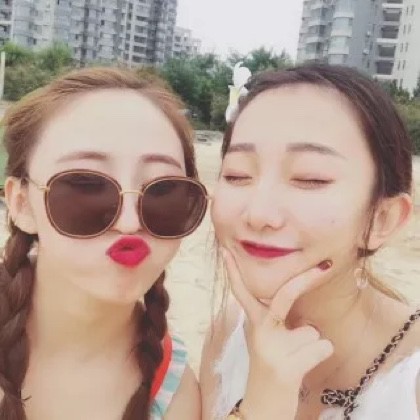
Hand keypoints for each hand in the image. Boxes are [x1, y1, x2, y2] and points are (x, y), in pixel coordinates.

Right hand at [222, 248, 333, 418]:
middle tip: (323, 266)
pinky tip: (302, 369)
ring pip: (312, 331)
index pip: (241, 292)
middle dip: (305, 280)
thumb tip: (303, 311)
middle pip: (284, 296)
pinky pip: (322, 347)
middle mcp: (259, 333)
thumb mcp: (266, 342)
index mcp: (254, 324)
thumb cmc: (272, 369)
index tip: (226, 250)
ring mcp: (272, 349)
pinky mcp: (287, 366)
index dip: (233, 271)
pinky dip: (320, 356)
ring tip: (296, 360)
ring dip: (313, 344)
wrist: (262, 409)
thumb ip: (276, 322)